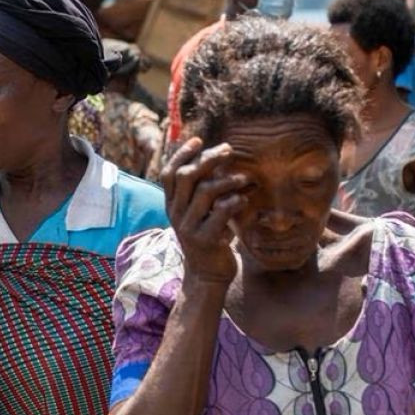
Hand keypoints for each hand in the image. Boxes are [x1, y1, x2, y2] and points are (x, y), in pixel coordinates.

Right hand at [161, 137, 248, 287]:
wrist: (207, 275)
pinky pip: (220, 213)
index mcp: (172, 205)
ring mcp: (188, 227)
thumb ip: (203, 190)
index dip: (181, 154)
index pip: (169, 173)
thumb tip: (218, 158)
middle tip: (228, 150)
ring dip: (227, 180)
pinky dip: (234, 202)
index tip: (198, 140)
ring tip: (245, 178)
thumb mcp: (200, 212)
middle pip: (186, 176)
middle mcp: (176, 214)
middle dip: (207, 159)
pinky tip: (244, 199)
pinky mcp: (203, 240)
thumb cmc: (209, 237)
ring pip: (204, 192)